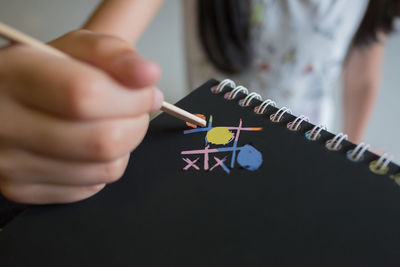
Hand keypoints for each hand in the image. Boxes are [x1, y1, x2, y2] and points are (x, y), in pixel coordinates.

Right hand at [0, 29, 162, 203]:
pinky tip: (88, 146)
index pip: (86, 95)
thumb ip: (115, 55)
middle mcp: (5, 123)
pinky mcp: (22, 189)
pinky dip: (104, 166)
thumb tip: (147, 74)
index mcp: (14, 75)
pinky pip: (92, 187)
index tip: (147, 94)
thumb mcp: (78, 48)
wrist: (16, 97)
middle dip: (136, 124)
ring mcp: (11, 163)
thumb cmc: (48, 72)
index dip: (132, 98)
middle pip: (102, 141)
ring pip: (105, 169)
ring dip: (125, 147)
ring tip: (110, 125)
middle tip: (133, 111)